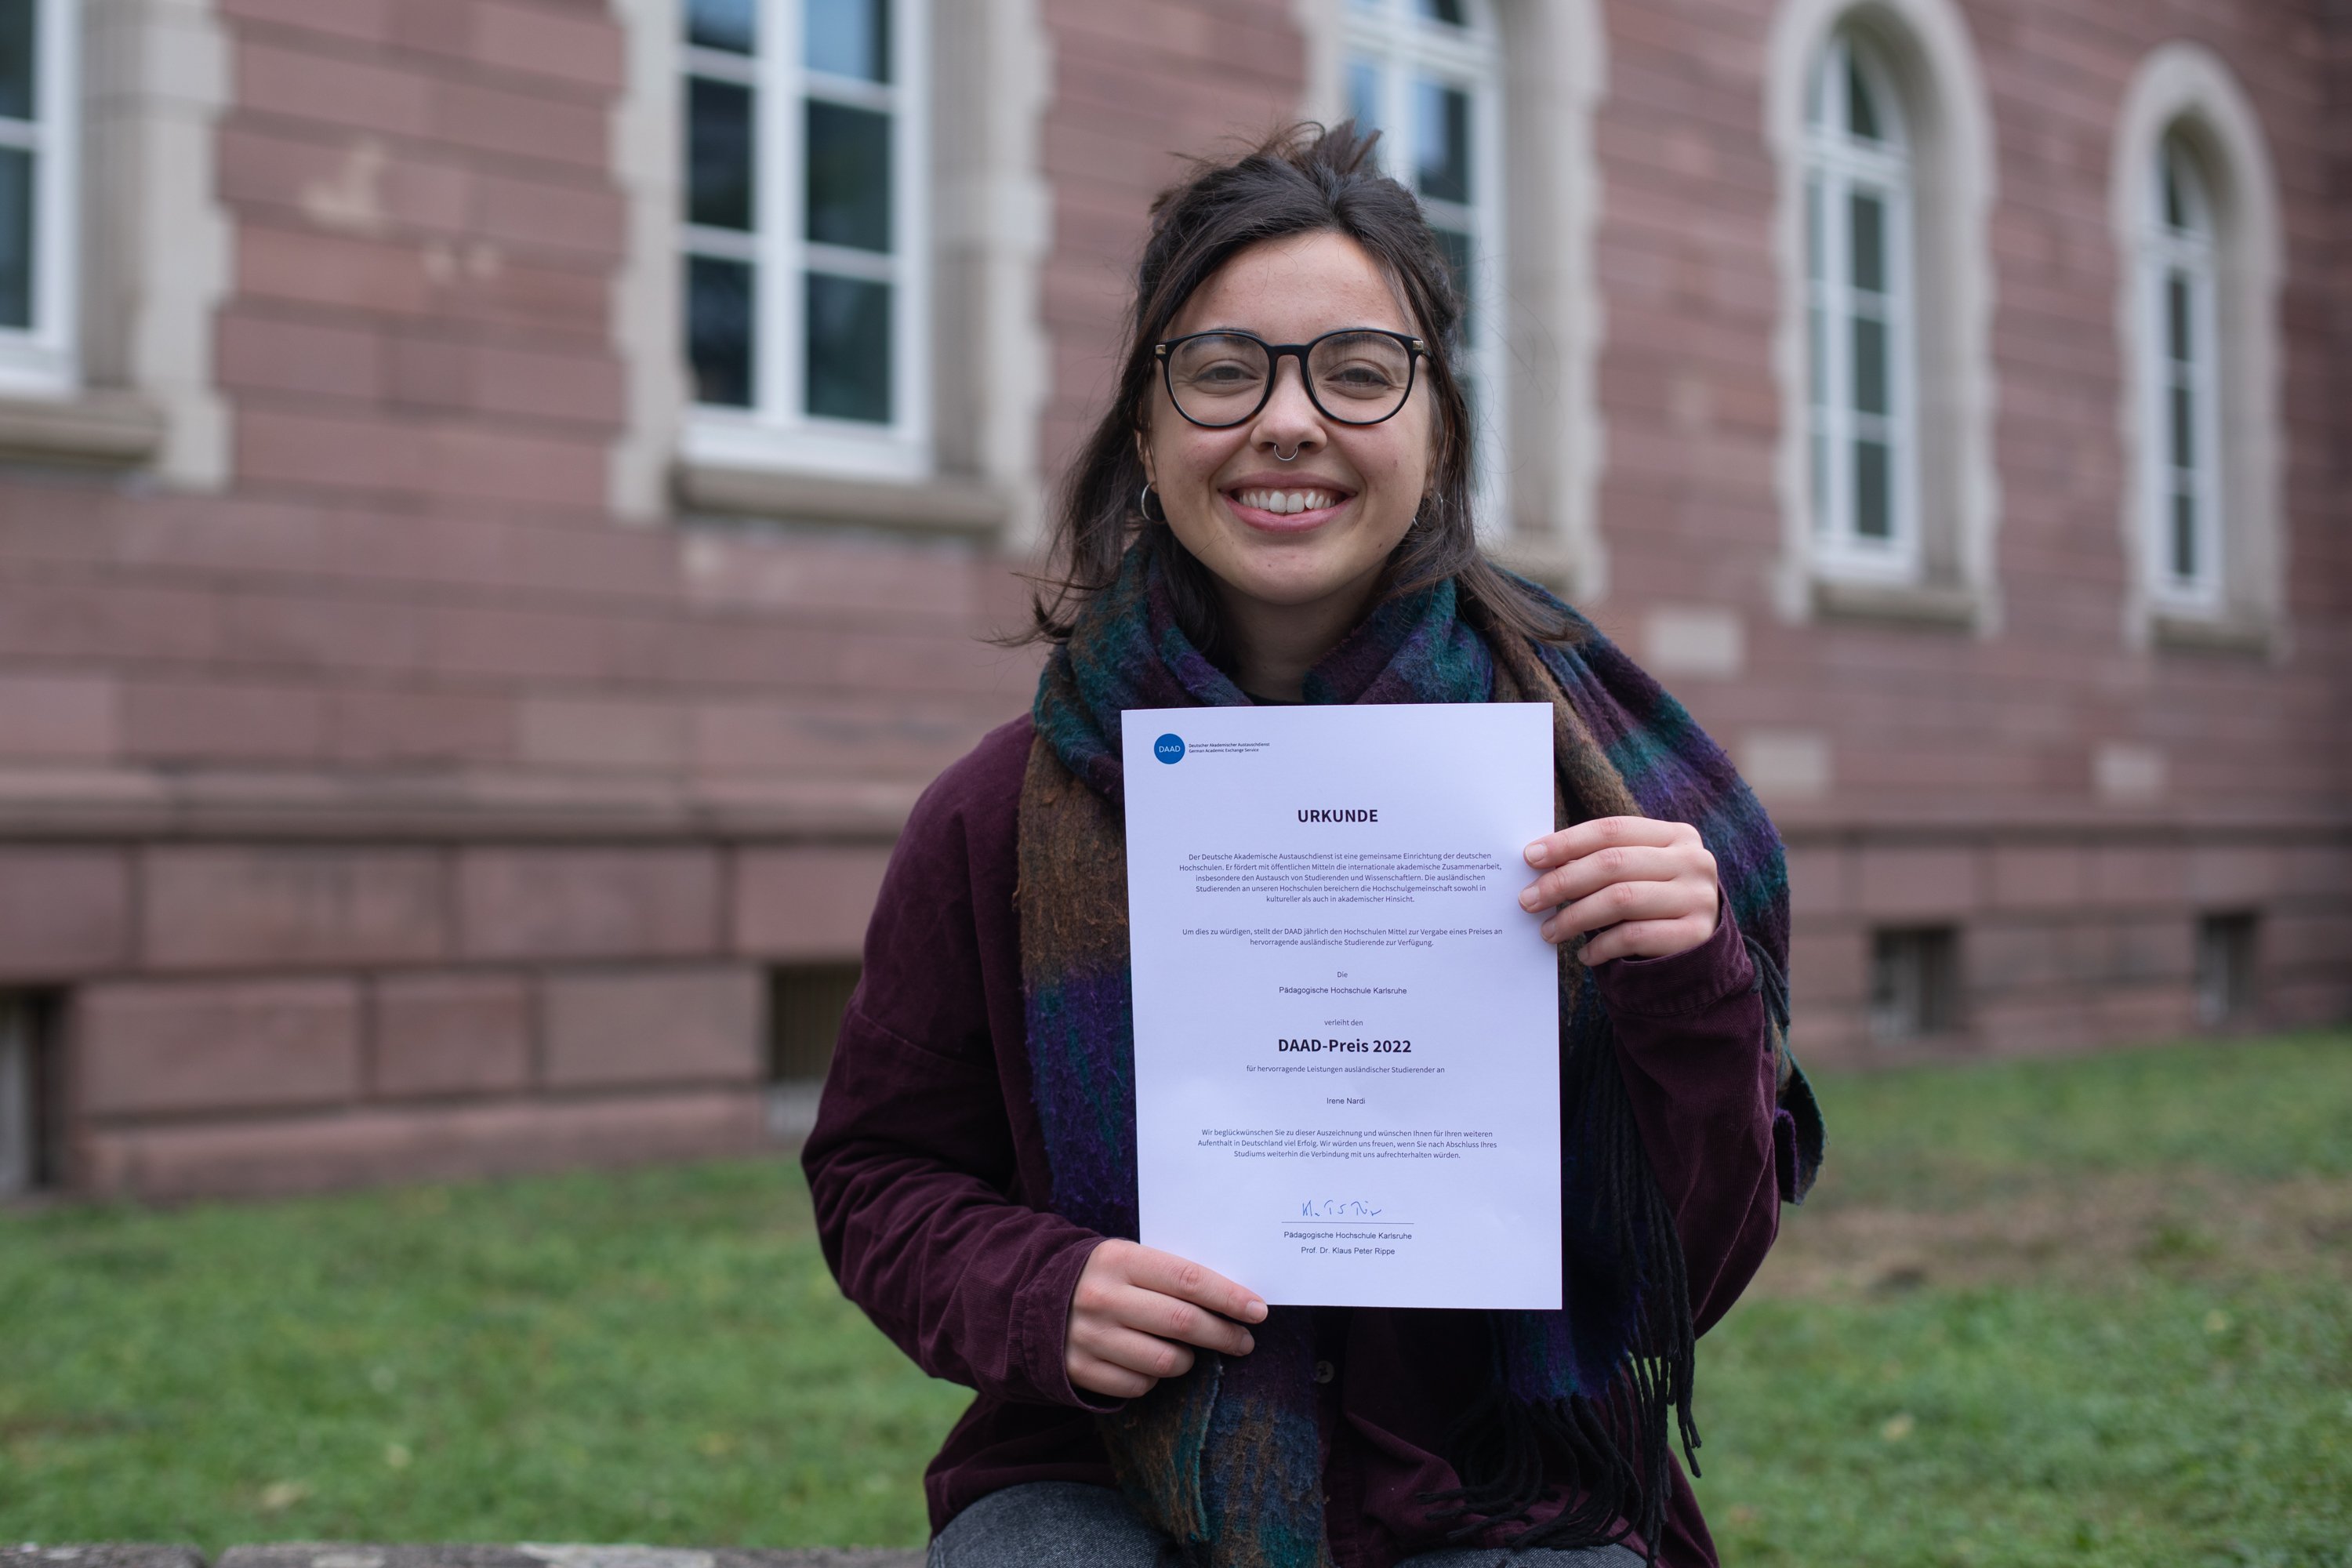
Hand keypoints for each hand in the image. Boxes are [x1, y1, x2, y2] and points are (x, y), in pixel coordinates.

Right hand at [1065, 1239, 1266, 1399]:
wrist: (1029, 1297)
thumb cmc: (1102, 1277)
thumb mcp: (1129, 1259)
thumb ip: (1171, 1275)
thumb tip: (1235, 1300)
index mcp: (1119, 1259)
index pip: (1188, 1279)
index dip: (1229, 1297)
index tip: (1258, 1310)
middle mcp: (1102, 1297)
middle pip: (1183, 1323)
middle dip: (1223, 1334)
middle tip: (1243, 1341)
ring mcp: (1088, 1335)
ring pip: (1164, 1361)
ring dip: (1188, 1361)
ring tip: (1190, 1353)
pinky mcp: (1078, 1369)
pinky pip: (1137, 1386)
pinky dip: (1153, 1379)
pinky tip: (1151, 1364)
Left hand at [1519, 816, 1718, 964]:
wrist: (1700, 954)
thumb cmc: (1654, 906)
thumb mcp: (1638, 874)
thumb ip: (1603, 862)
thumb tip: (1539, 860)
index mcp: (1676, 835)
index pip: (1613, 829)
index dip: (1568, 842)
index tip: (1530, 857)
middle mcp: (1694, 861)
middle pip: (1613, 863)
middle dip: (1563, 881)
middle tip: (1528, 900)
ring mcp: (1699, 897)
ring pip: (1621, 899)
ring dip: (1575, 916)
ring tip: (1549, 931)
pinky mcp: (1696, 934)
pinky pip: (1634, 936)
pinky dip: (1601, 945)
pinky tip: (1585, 954)